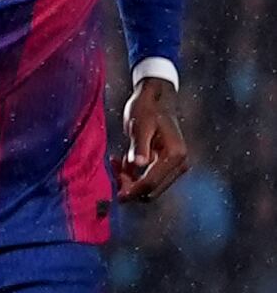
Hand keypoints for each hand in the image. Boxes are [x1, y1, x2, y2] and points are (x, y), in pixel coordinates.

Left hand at [115, 76, 187, 202]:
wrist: (156, 99)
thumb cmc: (147, 109)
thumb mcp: (140, 126)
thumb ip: (140, 146)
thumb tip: (139, 165)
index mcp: (175, 155)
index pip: (152, 182)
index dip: (133, 190)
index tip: (117, 193)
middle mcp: (179, 164)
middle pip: (151, 190)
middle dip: (130, 185)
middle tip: (114, 169)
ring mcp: (174, 166)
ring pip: (148, 187)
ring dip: (130, 180)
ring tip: (117, 160)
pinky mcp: (166, 165)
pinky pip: (147, 178)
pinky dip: (133, 174)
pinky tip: (122, 160)